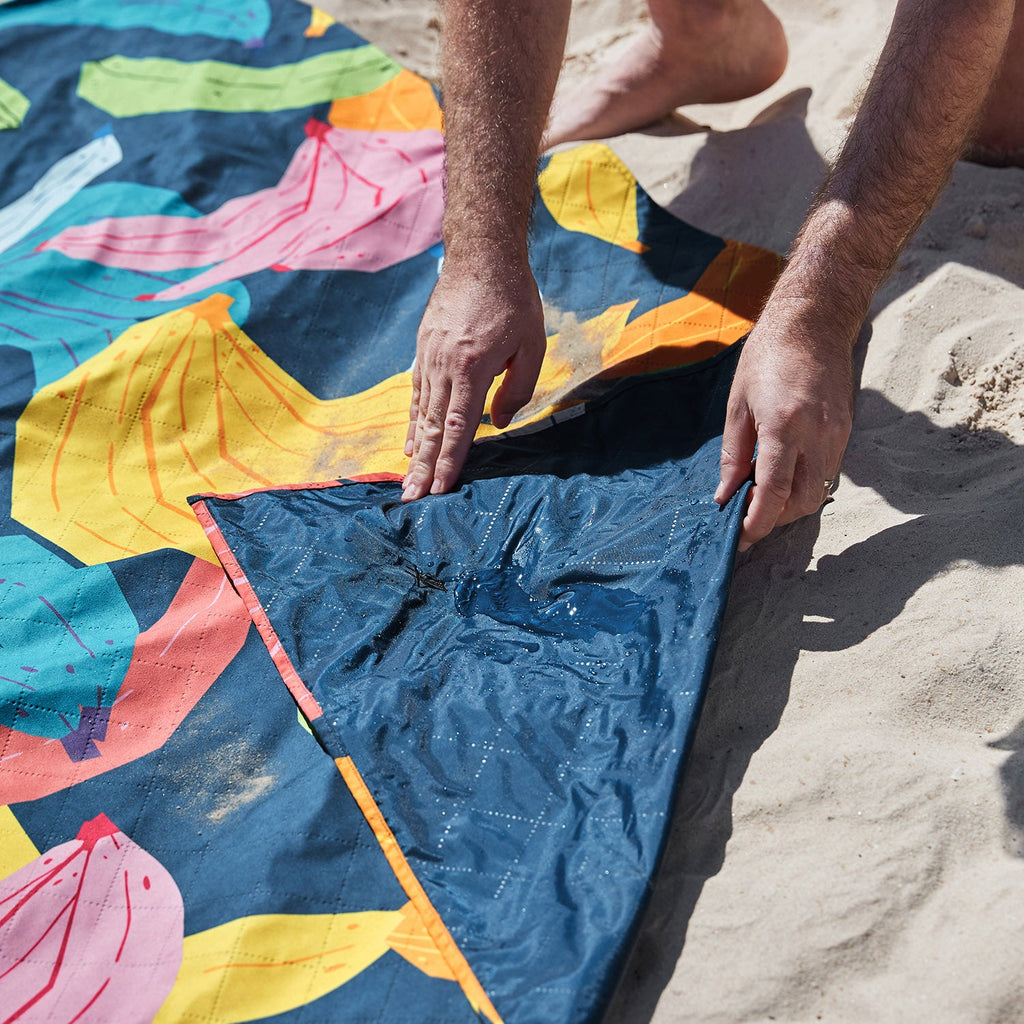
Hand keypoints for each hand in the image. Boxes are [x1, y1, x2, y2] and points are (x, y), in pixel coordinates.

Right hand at [403, 257, 545, 500]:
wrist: (481, 255)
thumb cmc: (514, 299)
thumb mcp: (532, 344)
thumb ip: (517, 388)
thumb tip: (498, 424)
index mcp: (471, 366)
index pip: (458, 426)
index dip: (450, 461)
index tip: (440, 490)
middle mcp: (443, 365)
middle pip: (432, 427)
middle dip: (424, 467)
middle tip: (413, 499)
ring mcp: (428, 357)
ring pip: (420, 413)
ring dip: (415, 450)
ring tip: (408, 481)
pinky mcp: (423, 349)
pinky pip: (416, 394)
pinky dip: (412, 422)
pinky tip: (410, 444)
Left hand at [714, 310, 854, 550]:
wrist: (813, 322)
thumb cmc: (767, 357)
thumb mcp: (737, 405)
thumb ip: (734, 455)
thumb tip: (725, 495)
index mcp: (784, 427)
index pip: (773, 494)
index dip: (756, 523)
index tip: (740, 537)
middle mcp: (817, 435)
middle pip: (801, 502)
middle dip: (774, 518)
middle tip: (747, 513)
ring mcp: (836, 434)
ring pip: (818, 491)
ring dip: (790, 504)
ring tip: (762, 494)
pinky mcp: (845, 430)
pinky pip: (826, 472)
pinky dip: (804, 484)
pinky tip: (782, 473)